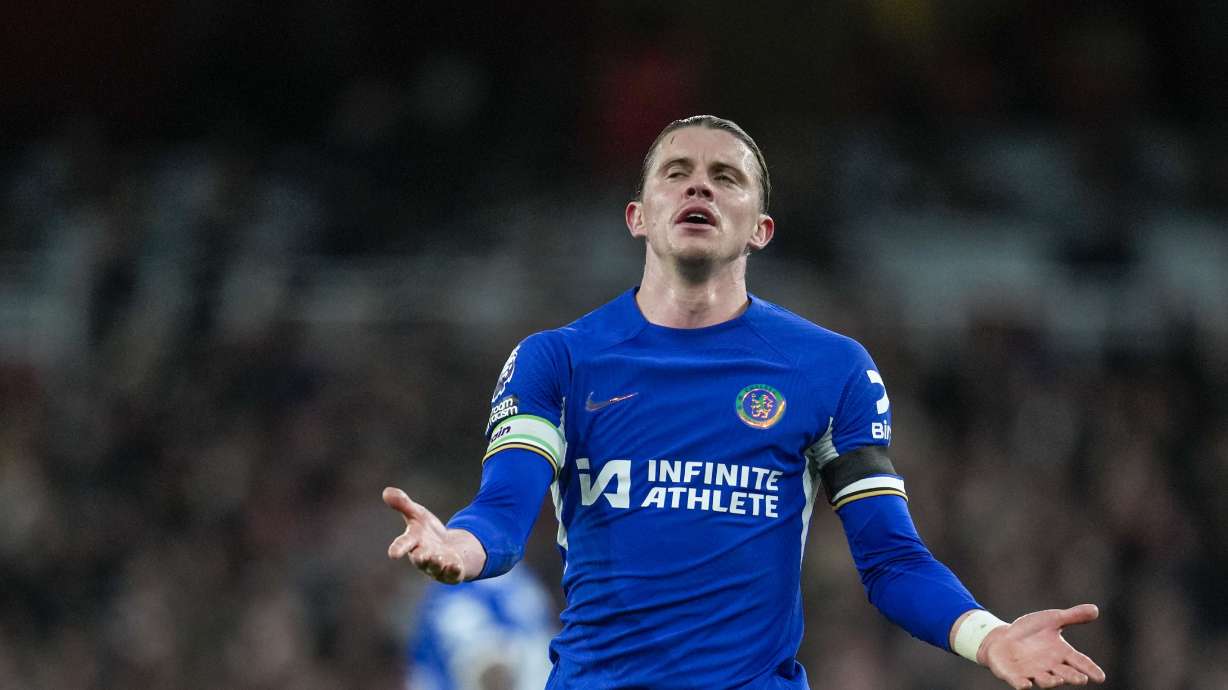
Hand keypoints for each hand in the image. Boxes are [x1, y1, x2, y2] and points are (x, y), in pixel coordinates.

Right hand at [382, 487, 484, 583]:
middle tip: (420, 555)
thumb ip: (403, 505)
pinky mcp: (452, 573)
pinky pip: (452, 574)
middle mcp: (423, 557)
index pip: (403, 544)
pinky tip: (456, 565)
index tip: (392, 554)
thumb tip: (386, 491)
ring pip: (435, 567)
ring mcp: (437, 567)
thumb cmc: (428, 532)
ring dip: (437, 563)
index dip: (398, 548)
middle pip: (420, 558)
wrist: (450, 548)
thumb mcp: (418, 515)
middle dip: (420, 557)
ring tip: (439, 557)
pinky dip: (453, 571)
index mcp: (413, 542)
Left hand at [978, 604, 1105, 688]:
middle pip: (1065, 674)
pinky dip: (1021, 684)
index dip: (1090, 669)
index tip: (1101, 677)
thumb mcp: (1052, 620)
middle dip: (1072, 677)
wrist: (1003, 638)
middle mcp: (1050, 667)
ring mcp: (1032, 672)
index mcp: (1062, 654)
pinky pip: (1018, 681)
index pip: (1080, 662)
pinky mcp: (1013, 675)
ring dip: (1050, 681)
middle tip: (1081, 679)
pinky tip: (1025, 685)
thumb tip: (1095, 609)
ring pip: (1044, 680)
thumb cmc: (1031, 631)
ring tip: (1057, 680)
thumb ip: (1072, 616)